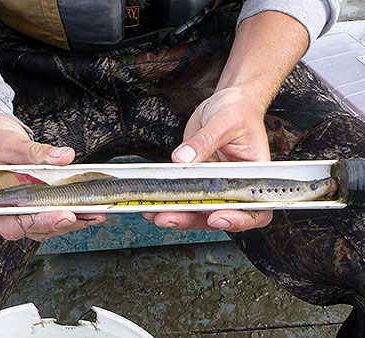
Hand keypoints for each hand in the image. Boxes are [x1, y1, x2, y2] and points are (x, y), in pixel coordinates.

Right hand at [0, 113, 105, 240]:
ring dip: (71, 221)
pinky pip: (50, 213)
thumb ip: (35, 152)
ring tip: (95, 214)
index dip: (41, 222)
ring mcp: (19, 210)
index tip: (65, 215)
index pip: (15, 224)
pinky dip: (69, 212)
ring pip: (45, 225)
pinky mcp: (32, 204)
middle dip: (62, 223)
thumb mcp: (10, 143)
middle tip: (86, 215)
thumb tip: (64, 156)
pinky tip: (88, 208)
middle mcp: (4, 212)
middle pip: (34, 228)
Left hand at [144, 88, 272, 231]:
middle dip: (194, 219)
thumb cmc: (239, 111)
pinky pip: (186, 195)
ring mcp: (216, 184)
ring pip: (199, 210)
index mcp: (254, 175)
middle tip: (170, 216)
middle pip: (220, 214)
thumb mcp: (224, 122)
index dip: (239, 219)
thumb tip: (183, 159)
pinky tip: (154, 203)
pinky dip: (171, 201)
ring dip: (178, 215)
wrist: (229, 103)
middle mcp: (235, 184)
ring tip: (156, 213)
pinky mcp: (199, 179)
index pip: (255, 209)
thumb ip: (204, 142)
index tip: (217, 217)